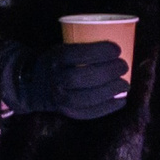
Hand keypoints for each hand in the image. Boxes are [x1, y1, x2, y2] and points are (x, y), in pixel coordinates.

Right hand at [0, 40, 127, 118]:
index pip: (75, 55)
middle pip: (80, 77)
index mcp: (54, 60)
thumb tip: (121, 46)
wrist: (34, 85)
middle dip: (107, 72)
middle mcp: (54, 80)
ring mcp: (59, 98)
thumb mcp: (62, 49)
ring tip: (124, 84)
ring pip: (85, 97)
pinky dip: (108, 107)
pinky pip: (88, 113)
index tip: (117, 49)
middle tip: (123, 66)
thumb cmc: (58, 64)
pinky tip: (120, 100)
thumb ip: (83, 49)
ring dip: (110, 91)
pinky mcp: (67, 112)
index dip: (98, 52)